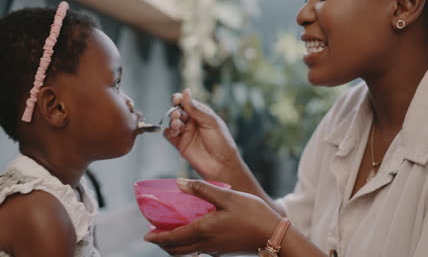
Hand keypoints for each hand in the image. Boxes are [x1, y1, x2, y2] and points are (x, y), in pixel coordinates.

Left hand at [144, 179, 281, 254]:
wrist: (274, 234)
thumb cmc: (252, 214)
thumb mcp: (227, 196)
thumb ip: (202, 189)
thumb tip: (179, 184)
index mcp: (204, 230)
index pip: (173, 239)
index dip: (157, 238)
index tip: (146, 235)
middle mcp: (206, 244)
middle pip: (177, 250)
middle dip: (163, 244)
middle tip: (155, 234)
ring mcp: (215, 249)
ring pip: (188, 252)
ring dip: (175, 245)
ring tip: (170, 233)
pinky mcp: (223, 249)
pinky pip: (199, 250)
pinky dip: (189, 244)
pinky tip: (194, 232)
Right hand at [164, 89, 241, 179]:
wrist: (222, 165)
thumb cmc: (222, 143)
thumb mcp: (211, 122)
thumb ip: (196, 109)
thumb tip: (186, 92)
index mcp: (202, 114)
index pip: (187, 102)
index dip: (180, 99)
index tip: (176, 99)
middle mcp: (193, 122)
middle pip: (178, 111)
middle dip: (175, 111)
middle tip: (177, 114)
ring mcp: (186, 133)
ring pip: (173, 122)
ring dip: (172, 121)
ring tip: (177, 124)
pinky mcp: (181, 145)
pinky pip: (169, 135)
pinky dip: (168, 131)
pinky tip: (173, 132)